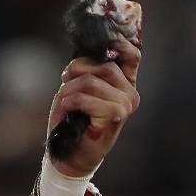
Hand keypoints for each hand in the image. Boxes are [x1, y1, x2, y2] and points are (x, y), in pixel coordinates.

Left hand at [47, 33, 140, 176]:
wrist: (70, 153)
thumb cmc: (73, 120)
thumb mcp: (77, 89)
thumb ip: (87, 71)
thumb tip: (85, 55)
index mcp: (124, 83)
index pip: (131, 55)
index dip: (118, 43)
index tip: (100, 42)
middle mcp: (130, 92)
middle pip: (102, 66)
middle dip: (75, 70)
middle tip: (65, 81)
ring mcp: (125, 104)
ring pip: (90, 81)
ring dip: (69, 89)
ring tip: (66, 101)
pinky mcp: (115, 115)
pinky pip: (84, 98)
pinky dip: (69, 101)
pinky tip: (68, 110)